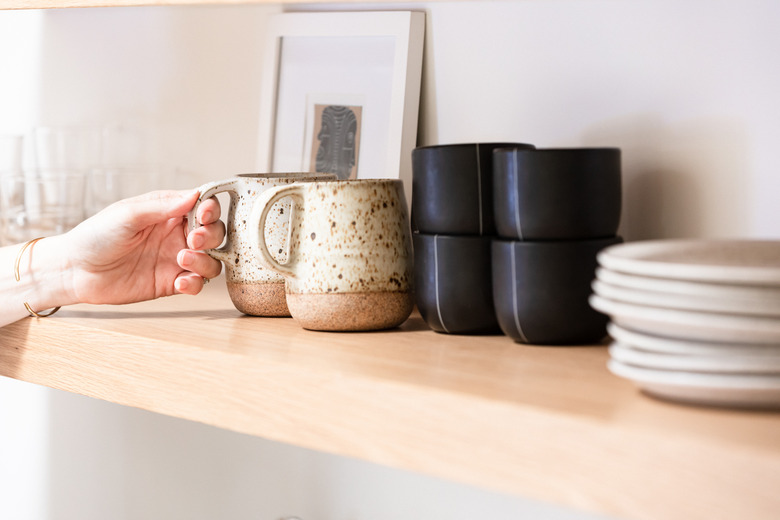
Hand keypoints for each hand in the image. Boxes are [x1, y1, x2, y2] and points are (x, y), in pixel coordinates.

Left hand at [56, 190, 224, 304]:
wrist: (75, 271)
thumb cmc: (94, 236)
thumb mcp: (127, 214)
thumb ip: (162, 206)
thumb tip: (194, 195)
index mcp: (167, 212)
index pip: (203, 205)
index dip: (210, 208)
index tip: (204, 214)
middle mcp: (175, 234)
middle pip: (214, 232)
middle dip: (210, 236)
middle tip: (193, 240)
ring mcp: (175, 259)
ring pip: (211, 260)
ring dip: (204, 261)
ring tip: (182, 260)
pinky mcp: (171, 282)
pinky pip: (196, 284)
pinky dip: (194, 283)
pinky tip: (180, 282)